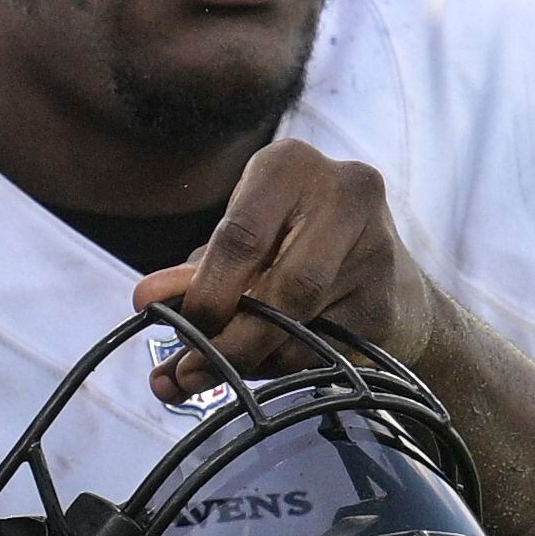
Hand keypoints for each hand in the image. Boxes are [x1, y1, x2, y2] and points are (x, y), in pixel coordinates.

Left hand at [134, 139, 458, 398]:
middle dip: (229, 338)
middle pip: (280, 286)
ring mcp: (378, 247)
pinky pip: (326, 350)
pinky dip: (288, 365)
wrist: (382, 276)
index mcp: (290, 165)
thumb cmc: (290, 250)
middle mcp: (345, 192)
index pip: (240, 235)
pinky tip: (275, 363)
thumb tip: (145, 302)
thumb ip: (195, 275)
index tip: (175, 328)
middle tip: (189, 370)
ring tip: (228, 369)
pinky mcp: (388, 301)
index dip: (205, 293)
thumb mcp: (241, 248)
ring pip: (304, 324)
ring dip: (256, 358)